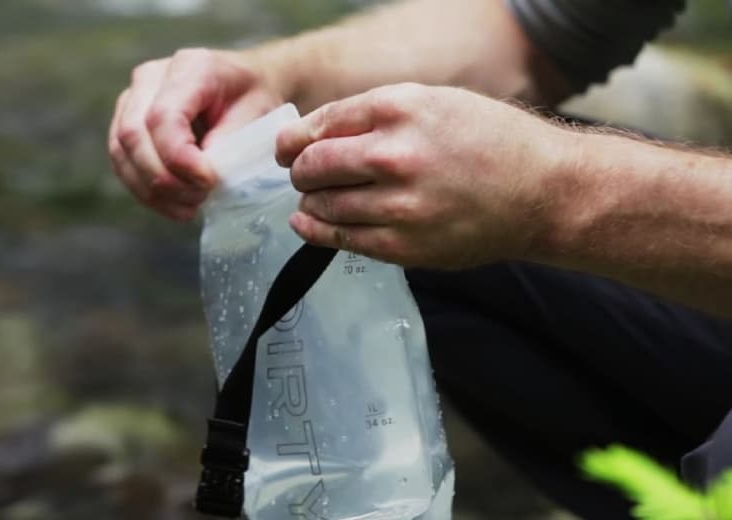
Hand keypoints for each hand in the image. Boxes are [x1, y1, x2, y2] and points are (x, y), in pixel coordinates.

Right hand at [108, 49, 283, 219]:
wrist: (246, 86)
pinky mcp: (126, 122)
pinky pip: (122, 162)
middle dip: (163, 178)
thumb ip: (227, 143)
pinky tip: (175, 205)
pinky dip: (145, 191)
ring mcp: (133, 98)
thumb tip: (200, 175)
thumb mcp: (256, 116)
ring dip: (152, 190)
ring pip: (121, 151)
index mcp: (189, 68)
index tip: (207, 182)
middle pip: (133, 134)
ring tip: (190, 206)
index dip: (178, 157)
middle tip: (199, 198)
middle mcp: (151, 77)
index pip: (163, 115)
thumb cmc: (254, 98)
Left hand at [276, 83, 572, 268]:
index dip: (295, 140)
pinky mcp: (404, 246)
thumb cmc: (489, 142)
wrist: (541, 192)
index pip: (320, 125)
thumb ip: (375, 115)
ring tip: (313, 199)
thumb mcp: (433, 102)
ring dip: (310, 202)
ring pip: (322, 206)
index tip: (288, 150)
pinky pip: (341, 240)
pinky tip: (308, 224)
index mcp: (400, 110)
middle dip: (300, 172)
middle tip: (302, 176)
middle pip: (313, 167)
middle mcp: (394, 155)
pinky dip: (316, 231)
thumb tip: (316, 136)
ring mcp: (398, 205)